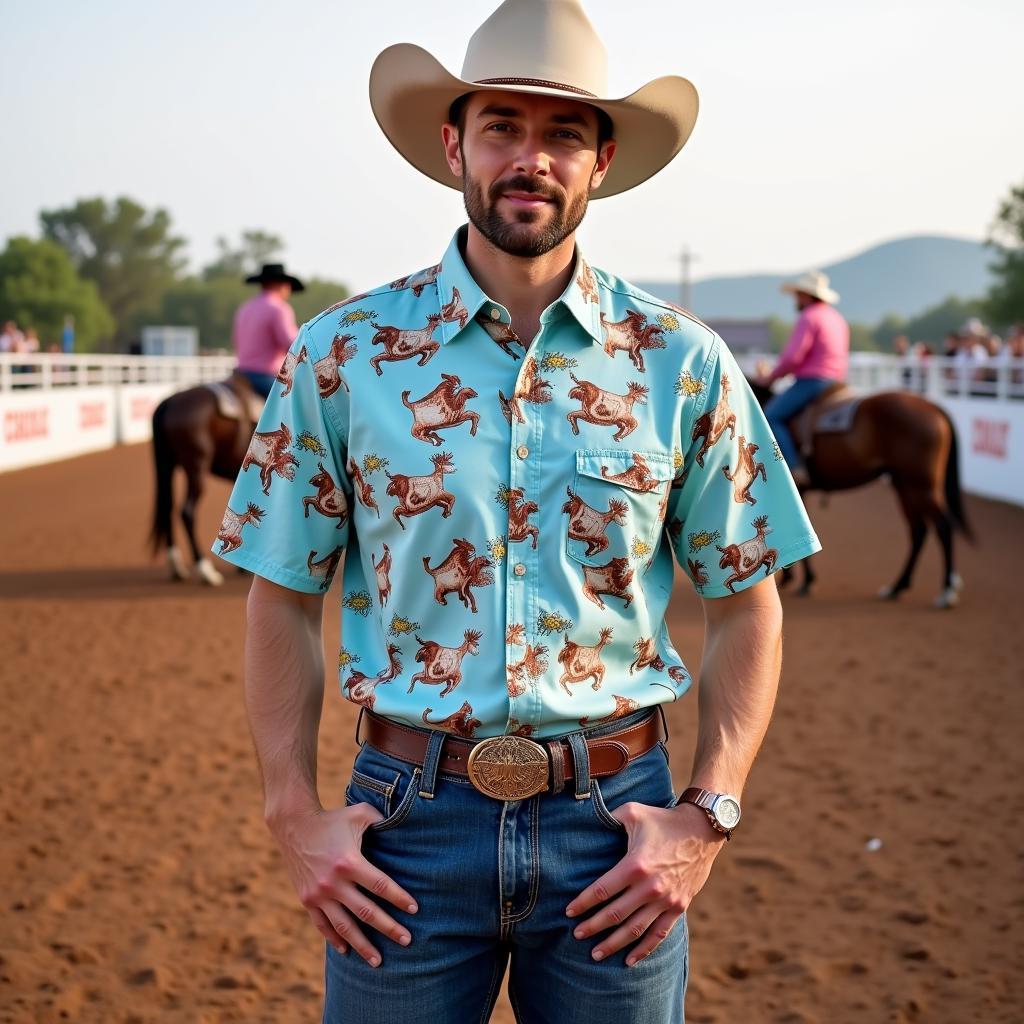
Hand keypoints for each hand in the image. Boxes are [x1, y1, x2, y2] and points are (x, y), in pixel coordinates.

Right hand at [267, 803, 417, 965]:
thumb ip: (382, 820)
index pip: (380, 885)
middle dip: (388, 928)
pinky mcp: (307, 900)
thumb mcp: (360, 813)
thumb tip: (404, 824)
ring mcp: (319, 894)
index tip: (415, 910)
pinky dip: (335, 940)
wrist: (294, 825)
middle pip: (366, 912)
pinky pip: (323, 926)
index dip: (399, 898)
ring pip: (344, 927)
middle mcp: (334, 882)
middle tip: (407, 941)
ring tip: (379, 962)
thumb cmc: (333, 818)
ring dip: (362, 946)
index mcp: (349, 862)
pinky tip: (346, 951)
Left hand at [565, 801, 723, 966]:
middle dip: (592, 927)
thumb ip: (609, 818)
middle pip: (614, 915)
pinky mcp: (679, 907)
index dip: (583, 903)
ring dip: (613, 944)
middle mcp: (650, 887)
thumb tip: (586, 819)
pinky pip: (659, 935)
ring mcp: (666, 900)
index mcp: (635, 865)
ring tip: (596, 954)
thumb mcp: (633, 812)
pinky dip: (643, 949)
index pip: (602, 891)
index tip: (569, 912)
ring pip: (634, 930)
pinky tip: (629, 960)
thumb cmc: (662, 819)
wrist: (702, 829)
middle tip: (576, 935)